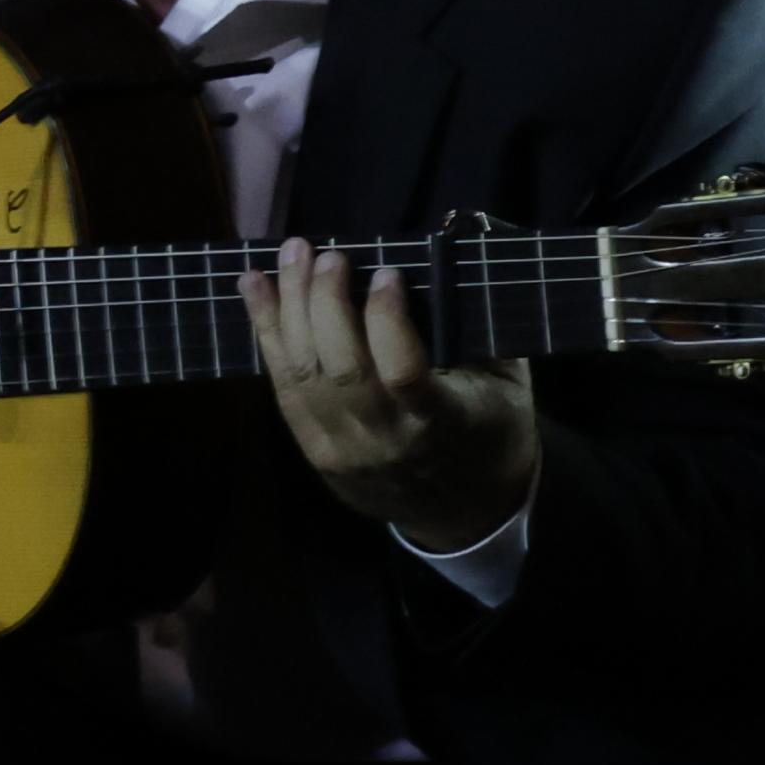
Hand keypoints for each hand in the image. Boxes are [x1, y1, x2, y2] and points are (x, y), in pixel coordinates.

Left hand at [241, 238, 538, 549]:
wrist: (464, 510)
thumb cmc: (494, 430)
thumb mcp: (509, 385)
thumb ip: (481, 329)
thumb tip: (452, 254)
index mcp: (441, 425)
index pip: (404, 373)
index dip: (389, 320)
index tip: (387, 272)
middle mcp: (383, 440)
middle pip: (340, 368)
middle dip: (327, 304)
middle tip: (329, 255)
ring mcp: (340, 448)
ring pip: (303, 372)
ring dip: (289, 307)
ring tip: (292, 254)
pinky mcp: (312, 448)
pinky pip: (282, 384)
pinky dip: (266, 331)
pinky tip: (254, 286)